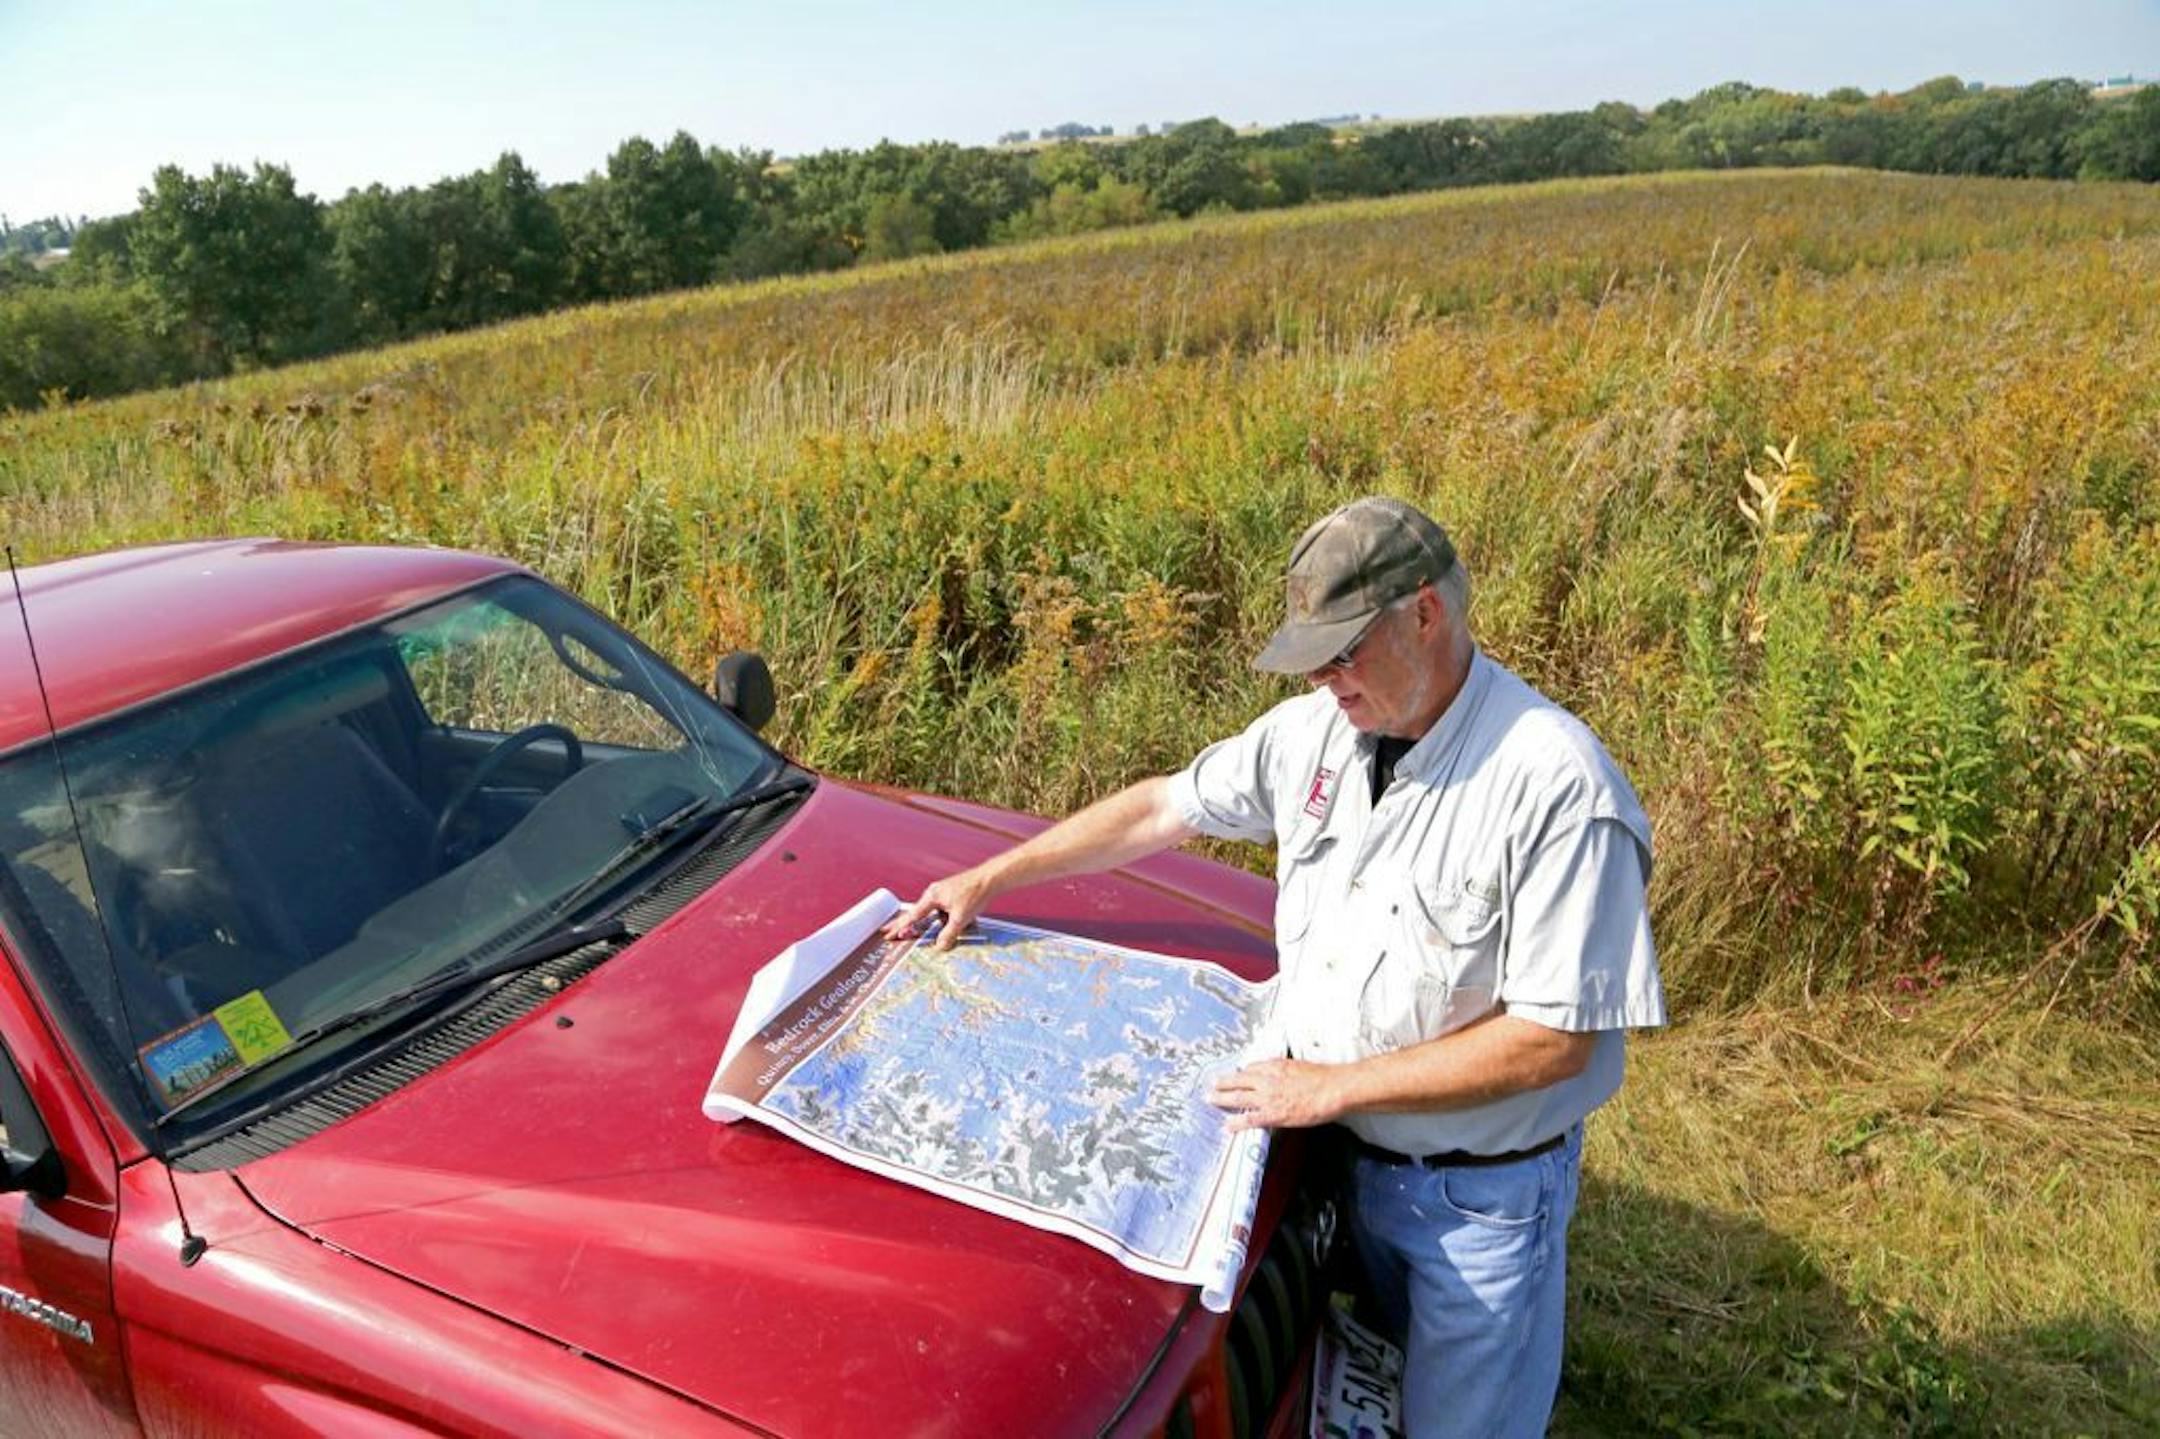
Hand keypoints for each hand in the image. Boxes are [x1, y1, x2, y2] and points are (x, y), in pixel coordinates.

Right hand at [884, 867, 994, 949]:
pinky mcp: (952, 894)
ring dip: (940, 923)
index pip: (912, 916)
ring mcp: (943, 892)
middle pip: (918, 913)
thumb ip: (949, 934)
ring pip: (935, 913)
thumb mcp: (961, 918)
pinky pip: (946, 910)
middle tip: (887, 931)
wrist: (990, 878)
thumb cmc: (974, 894)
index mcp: (932, 896)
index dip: (899, 927)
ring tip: (954, 928)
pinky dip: (951, 919)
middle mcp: (934, 893)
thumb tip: (939, 947)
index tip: (887, 934)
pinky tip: (967, 923)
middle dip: (906, 924)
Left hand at [1206, 1058, 1347, 1131]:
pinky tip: (1227, 1125)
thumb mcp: (1299, 1066)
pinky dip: (1236, 1123)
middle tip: (1212, 1085)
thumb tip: (1280, 1073)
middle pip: (1238, 1080)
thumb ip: (1285, 1069)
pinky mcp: (1273, 1114)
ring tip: (1211, 1099)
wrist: (1332, 1089)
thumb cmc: (1322, 1077)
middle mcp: (1267, 1080)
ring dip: (1222, 1098)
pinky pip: (1250, 1119)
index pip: (1251, 1068)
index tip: (1236, 1076)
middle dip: (1223, 1083)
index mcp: (1274, 1065)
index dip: (1242, 1074)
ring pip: (1238, 1098)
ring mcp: (1268, 1098)